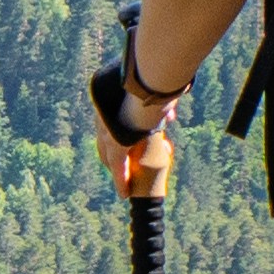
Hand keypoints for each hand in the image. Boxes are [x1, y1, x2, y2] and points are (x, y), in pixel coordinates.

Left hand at [88, 55, 177, 198]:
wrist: (149, 83)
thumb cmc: (156, 80)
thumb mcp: (158, 93)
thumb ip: (162, 104)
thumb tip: (170, 114)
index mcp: (109, 97)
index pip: (108, 118)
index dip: (115, 130)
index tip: (124, 138)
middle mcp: (104, 113)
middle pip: (103, 138)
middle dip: (111, 151)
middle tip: (118, 162)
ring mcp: (107, 129)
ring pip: (108, 155)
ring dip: (116, 169)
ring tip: (123, 182)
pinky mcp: (116, 144)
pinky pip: (118, 167)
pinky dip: (121, 181)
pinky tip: (124, 193)